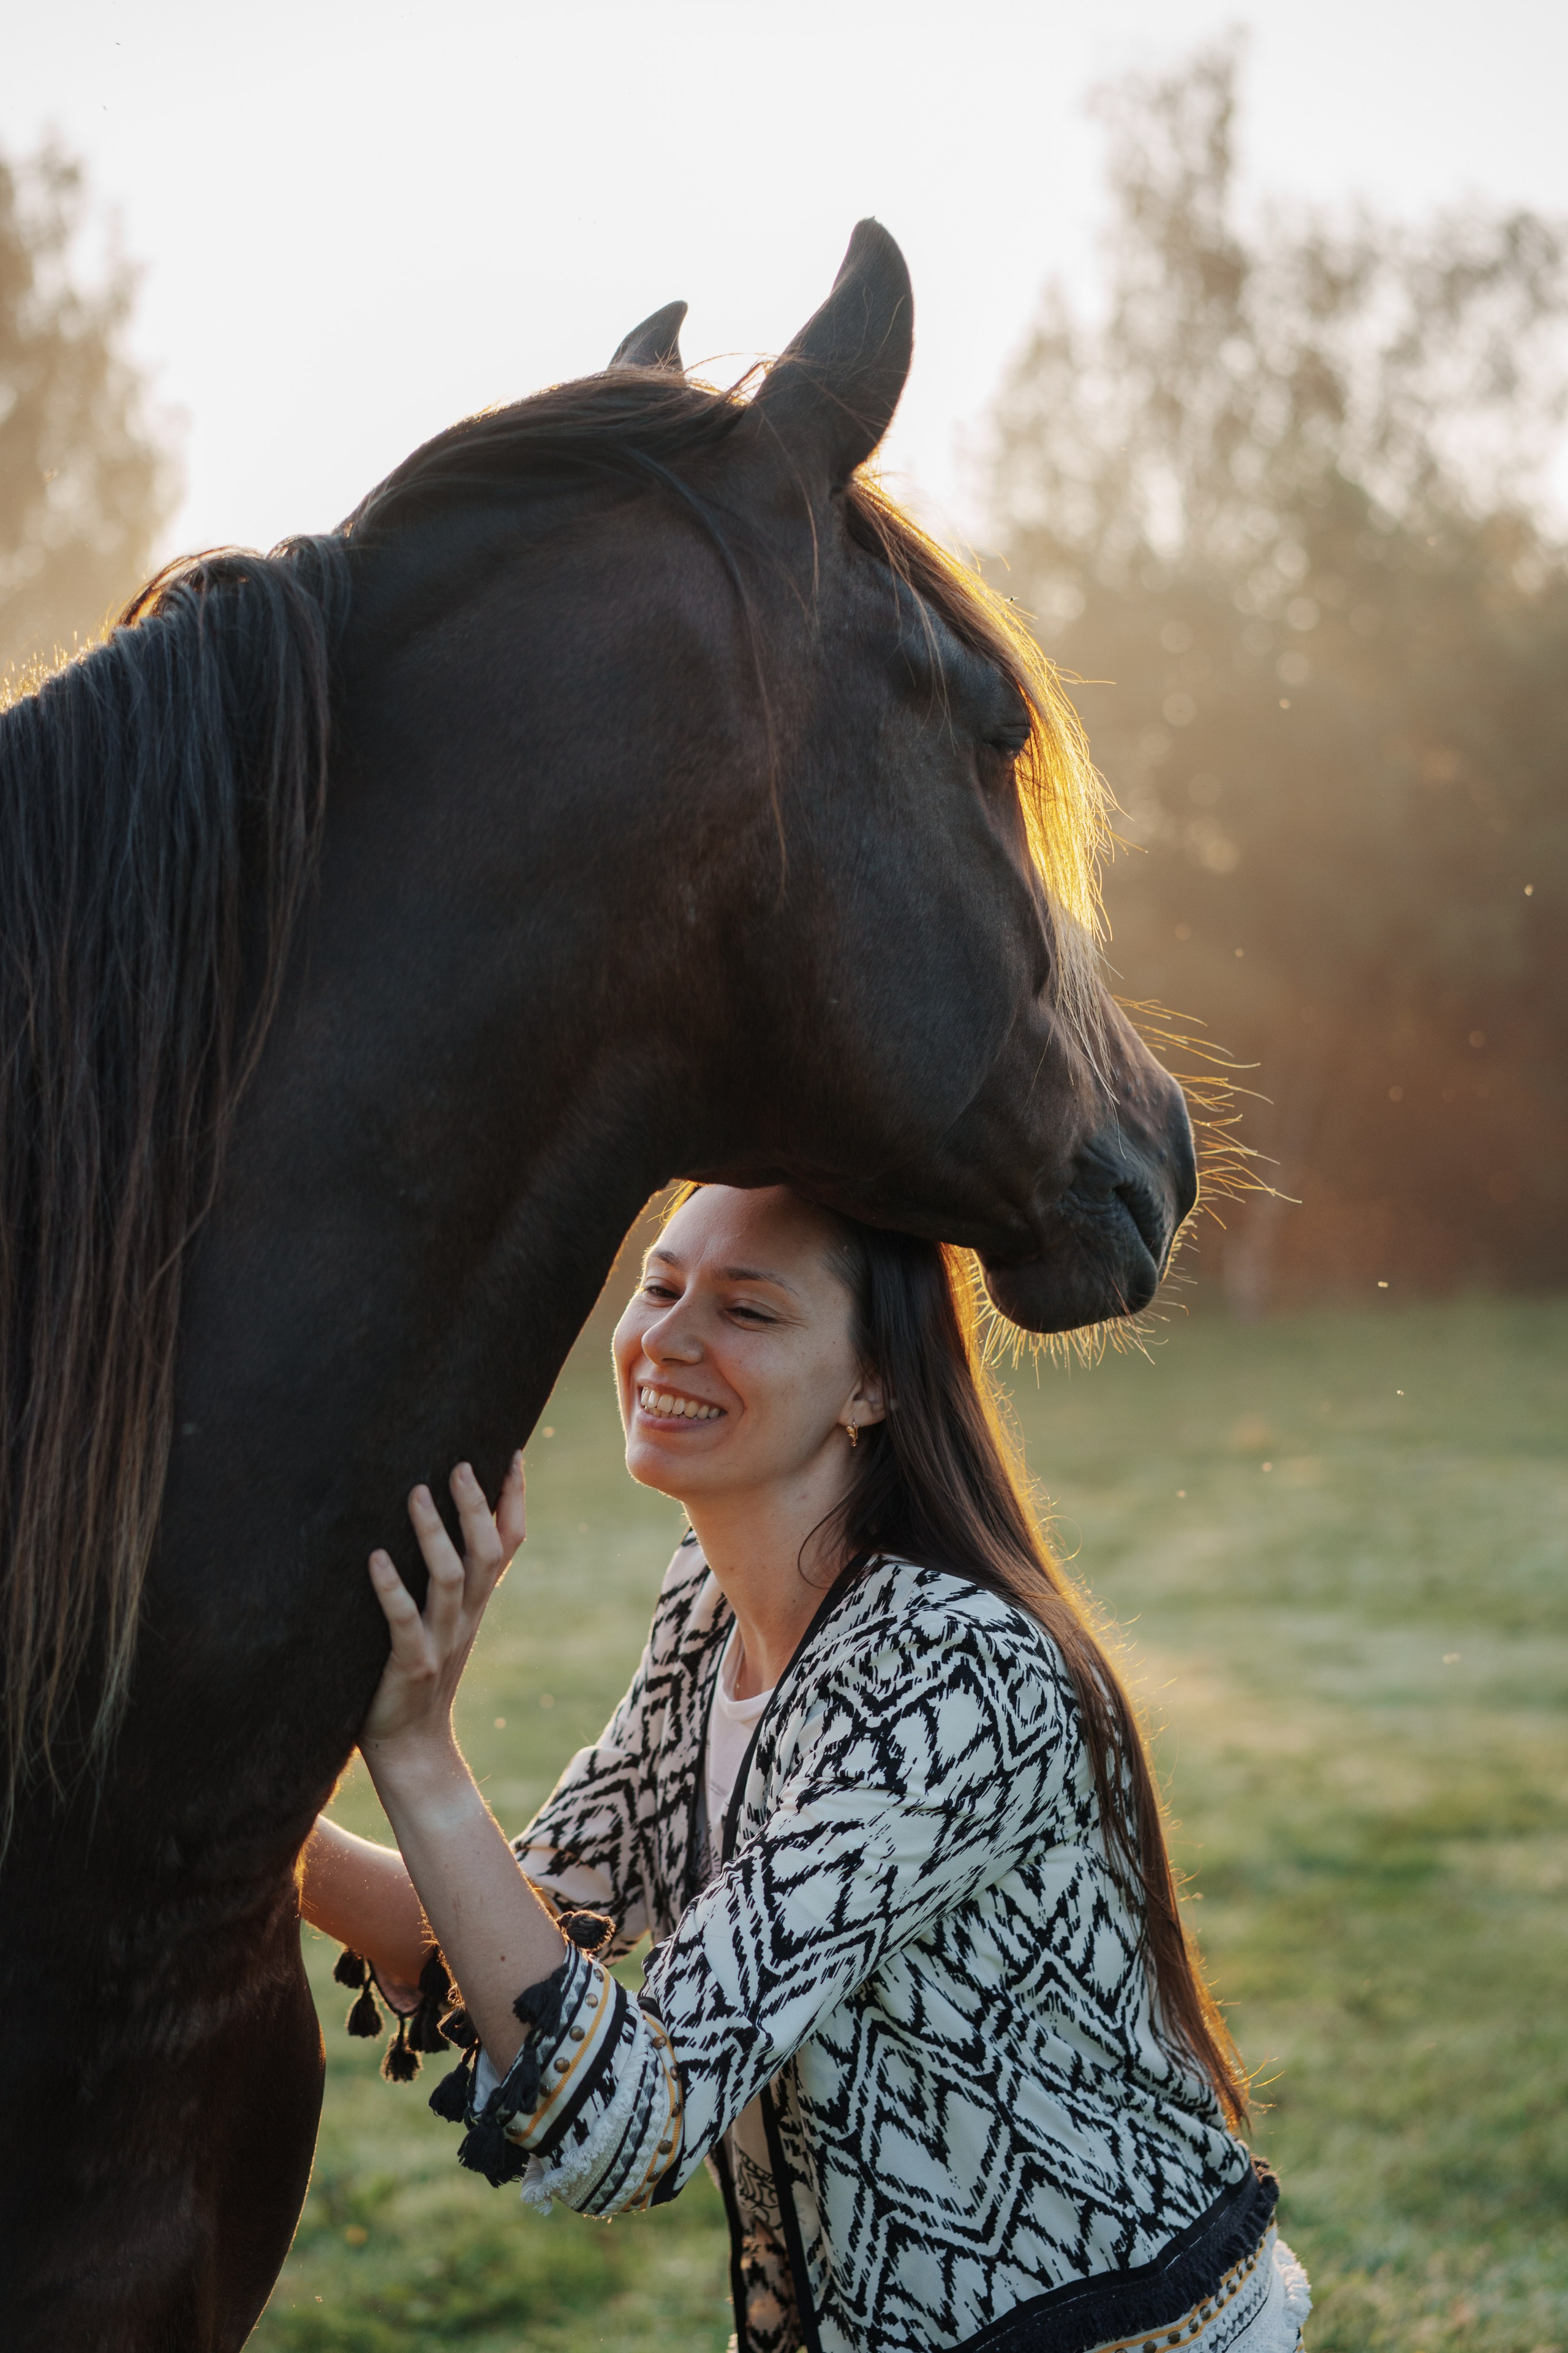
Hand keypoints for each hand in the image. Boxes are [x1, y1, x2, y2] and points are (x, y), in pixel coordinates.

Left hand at [360, 1455, 525, 1756]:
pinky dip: (391, 1589)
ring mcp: (443, 1641)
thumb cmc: (414, 1672)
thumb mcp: (442, 1619)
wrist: (410, 1746)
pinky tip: (374, 1558)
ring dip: (435, 1534)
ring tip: (415, 1492)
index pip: (509, 1543)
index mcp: (478, 1603)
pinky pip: (404, 1623)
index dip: (514, 1500)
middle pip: (487, 1553)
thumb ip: (446, 1577)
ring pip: (451, 1579)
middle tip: (458, 1464)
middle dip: (477, 1506)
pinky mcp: (413, 1666)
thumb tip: (429, 1516)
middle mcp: (467, 1617)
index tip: (510, 1453)